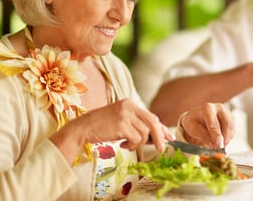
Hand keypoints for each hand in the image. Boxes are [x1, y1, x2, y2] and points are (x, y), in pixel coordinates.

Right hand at [54, 98, 172, 161]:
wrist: (83, 128)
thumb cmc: (102, 126)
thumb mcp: (121, 120)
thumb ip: (137, 124)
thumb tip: (157, 135)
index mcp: (130, 103)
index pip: (151, 116)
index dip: (162, 128)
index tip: (169, 137)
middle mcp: (129, 106)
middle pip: (153, 123)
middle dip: (159, 137)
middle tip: (161, 149)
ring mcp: (125, 114)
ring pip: (144, 133)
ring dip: (138, 144)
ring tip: (127, 145)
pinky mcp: (121, 124)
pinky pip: (136, 139)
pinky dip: (131, 146)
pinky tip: (122, 145)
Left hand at [179, 103, 233, 148]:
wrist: (196, 117)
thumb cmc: (194, 122)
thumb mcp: (193, 129)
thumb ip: (204, 136)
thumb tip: (214, 144)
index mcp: (207, 109)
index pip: (214, 123)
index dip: (217, 135)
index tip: (219, 145)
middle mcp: (218, 108)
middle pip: (227, 124)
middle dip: (224, 138)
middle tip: (219, 148)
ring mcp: (226, 112)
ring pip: (231, 127)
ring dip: (226, 139)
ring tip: (218, 145)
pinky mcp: (230, 118)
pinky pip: (232, 130)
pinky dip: (228, 137)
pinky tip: (220, 140)